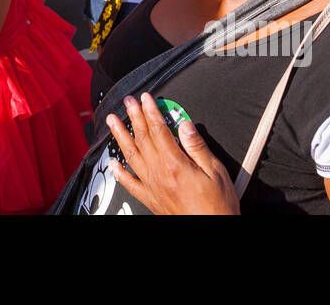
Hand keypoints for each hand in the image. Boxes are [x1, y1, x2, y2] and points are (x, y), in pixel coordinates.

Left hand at [105, 94, 239, 214]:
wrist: (211, 230)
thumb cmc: (217, 206)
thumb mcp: (215, 172)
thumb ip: (197, 147)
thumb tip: (185, 125)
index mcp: (174, 164)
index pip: (158, 130)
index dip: (151, 111)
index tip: (146, 98)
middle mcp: (158, 173)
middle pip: (142, 138)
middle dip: (134, 116)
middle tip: (128, 101)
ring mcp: (151, 186)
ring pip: (131, 155)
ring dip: (121, 136)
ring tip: (112, 121)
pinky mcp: (150, 199)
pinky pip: (130, 183)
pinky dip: (119, 172)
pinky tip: (112, 163)